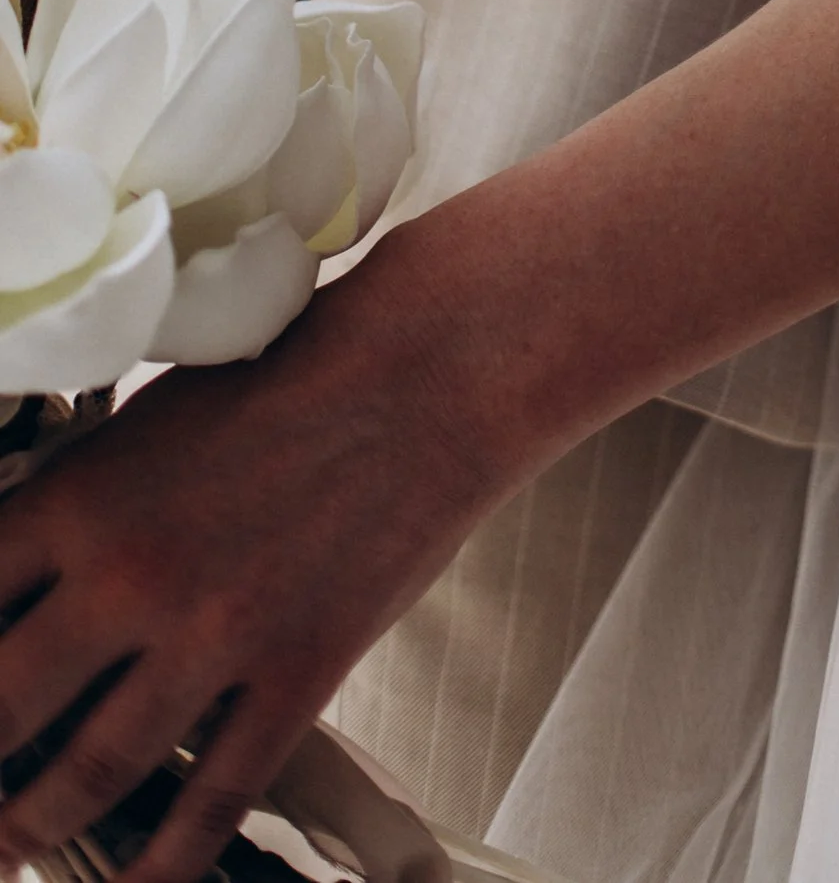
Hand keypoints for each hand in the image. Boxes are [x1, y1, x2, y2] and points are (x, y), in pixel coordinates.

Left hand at [0, 243, 499, 882]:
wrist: (429, 372)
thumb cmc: (298, 373)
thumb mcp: (154, 417)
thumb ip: (84, 502)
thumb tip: (26, 576)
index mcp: (84, 500)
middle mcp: (131, 576)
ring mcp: (213, 634)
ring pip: (90, 772)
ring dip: (32, 829)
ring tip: (9, 853)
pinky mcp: (294, 673)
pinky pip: (213, 798)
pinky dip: (163, 863)